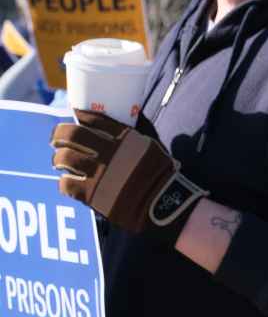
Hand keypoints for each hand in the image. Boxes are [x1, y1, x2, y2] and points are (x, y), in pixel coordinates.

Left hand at [50, 110, 208, 241]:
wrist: (162, 203)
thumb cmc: (159, 173)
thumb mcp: (151, 145)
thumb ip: (137, 131)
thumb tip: (132, 112)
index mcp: (124, 138)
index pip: (93, 119)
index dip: (79, 115)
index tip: (74, 115)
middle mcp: (109, 152)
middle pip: (72, 135)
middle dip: (59, 133)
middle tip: (57, 138)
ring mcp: (99, 173)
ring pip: (64, 158)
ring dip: (58, 158)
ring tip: (59, 161)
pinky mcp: (92, 194)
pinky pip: (66, 183)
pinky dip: (64, 181)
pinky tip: (68, 180)